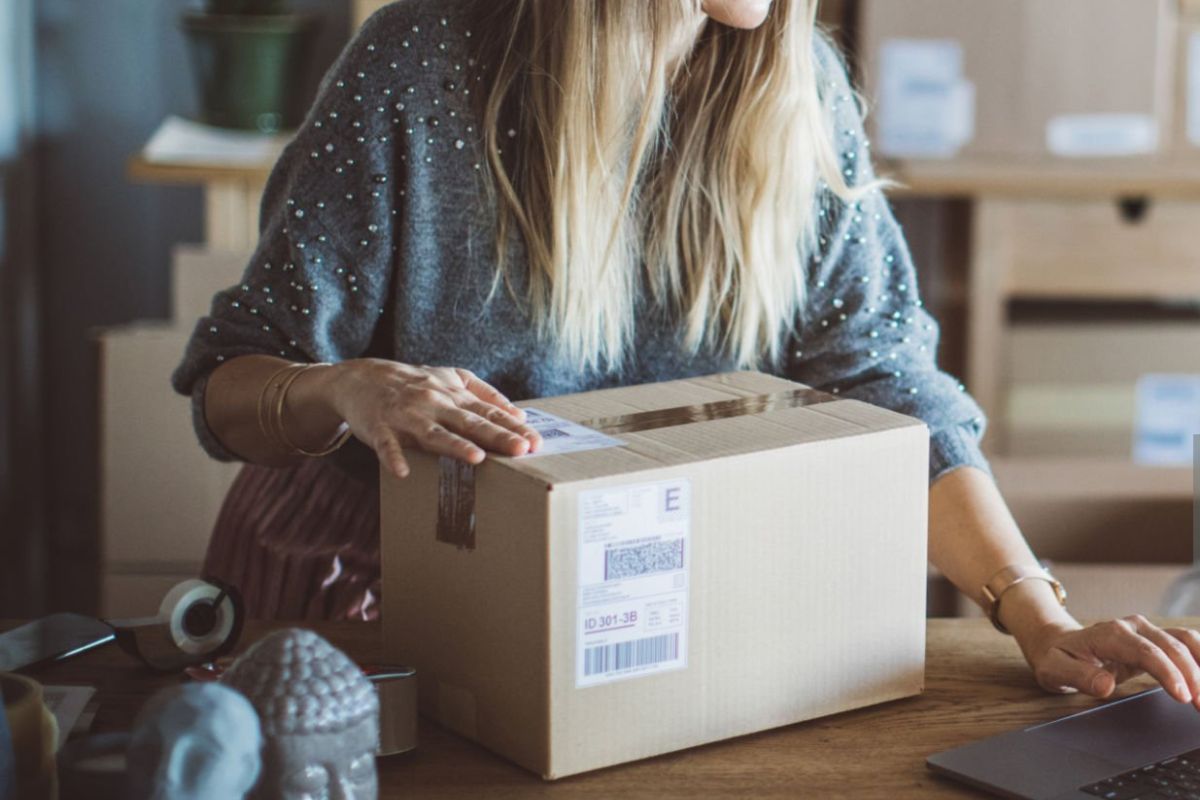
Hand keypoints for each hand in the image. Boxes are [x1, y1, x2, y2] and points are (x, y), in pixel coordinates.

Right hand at [324, 359, 541, 478]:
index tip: (536, 442)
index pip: (488, 412)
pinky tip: (403, 472)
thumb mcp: (450, 378)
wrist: (361, 377)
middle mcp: (434, 403)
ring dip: (454, 445)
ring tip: (476, 458)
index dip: (513, 427)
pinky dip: (393, 457)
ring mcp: (406, 415)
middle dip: (496, 436)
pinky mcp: (379, 427)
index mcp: (453, 394)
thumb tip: (518, 414)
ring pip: (434, 432)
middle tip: (521, 448)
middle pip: (469, 422)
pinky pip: (387, 444)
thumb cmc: (413, 383)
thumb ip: (485, 393)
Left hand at [1022, 614, 1199, 708]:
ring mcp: (1146, 630)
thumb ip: (1078, 677)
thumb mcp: (1055, 670)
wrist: (1056, 643)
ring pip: (1184, 640)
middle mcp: (1132, 627)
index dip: (1169, 673)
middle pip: (1172, 647)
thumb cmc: (1056, 658)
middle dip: (1194, 676)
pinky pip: (1185, 643)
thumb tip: (1105, 685)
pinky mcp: (1154, 638)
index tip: (1183, 696)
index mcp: (1109, 634)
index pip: (1146, 652)